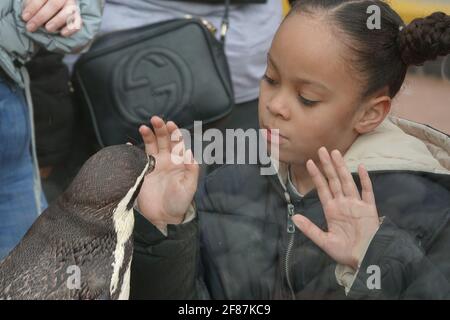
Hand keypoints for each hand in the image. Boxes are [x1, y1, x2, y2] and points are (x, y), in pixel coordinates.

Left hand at [22, 0, 82, 36]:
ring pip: (67, 13)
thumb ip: (31, 4)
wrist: (59, 6)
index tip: (25, 18)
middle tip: (31, 27)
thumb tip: (27, 15)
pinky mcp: (77, 16)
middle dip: (41, 17)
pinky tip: (63, 33)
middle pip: (54, 5)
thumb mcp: (37, 1)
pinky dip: (70, 29)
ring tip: (48, 29)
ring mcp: (72, 6)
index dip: (32, 8)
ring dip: (56, 21)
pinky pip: (77, 23)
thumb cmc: (43, 4)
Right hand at [136, 117, 198, 230]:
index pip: (177, 143)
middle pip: (163, 140)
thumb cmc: (180, 202)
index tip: (170, 125)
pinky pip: (136, 159)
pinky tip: (128, 145)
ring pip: (150, 146)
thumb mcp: (189, 186)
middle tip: (156, 119)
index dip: (174, 133)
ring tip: (143, 128)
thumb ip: (191, 170)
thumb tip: (190, 153)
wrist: (165, 218)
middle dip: (160, 129)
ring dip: (147, 136)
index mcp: (178, 162)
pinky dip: (131, 151)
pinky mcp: (141, 173)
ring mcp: (153, 166)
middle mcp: (166, 161)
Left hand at [292, 147, 380, 269]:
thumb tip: (293, 217)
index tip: (309, 162)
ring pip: (348, 181)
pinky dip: (364, 180)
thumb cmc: (345, 251)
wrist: (366, 258)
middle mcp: (343, 203)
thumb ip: (310, 228)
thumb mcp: (324, 241)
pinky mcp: (369, 209)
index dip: (316, 175)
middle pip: (334, 180)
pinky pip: (367, 192)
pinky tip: (361, 168)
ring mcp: (356, 204)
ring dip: (342, 167)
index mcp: (332, 210)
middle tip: (322, 150)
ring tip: (336, 153)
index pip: (322, 188)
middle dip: (327, 165)